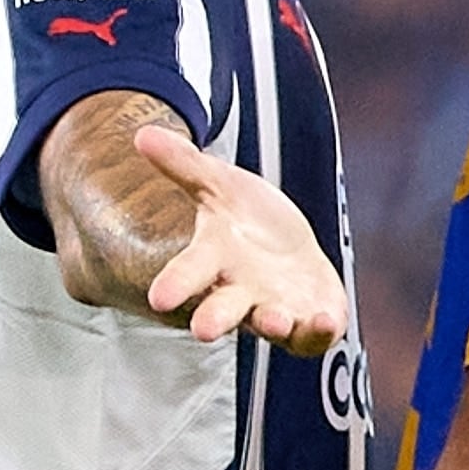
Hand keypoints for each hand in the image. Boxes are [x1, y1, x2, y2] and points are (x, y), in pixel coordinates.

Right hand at [138, 127, 347, 356]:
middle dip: (214, 318)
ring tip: (276, 319)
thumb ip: (184, 164)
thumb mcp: (220, 184)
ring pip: (269, 325)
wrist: (291, 250)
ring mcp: (275, 310)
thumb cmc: (248, 221)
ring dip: (273, 323)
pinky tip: (327, 320)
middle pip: (223, 310)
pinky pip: (313, 335)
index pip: (191, 272)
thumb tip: (142, 134)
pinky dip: (319, 331)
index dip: (176, 284)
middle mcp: (241, 292)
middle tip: (201, 329)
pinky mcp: (310, 322)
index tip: (159, 298)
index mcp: (215, 260)